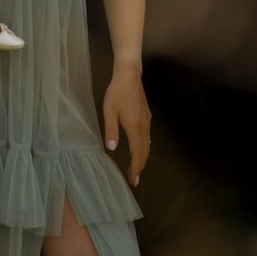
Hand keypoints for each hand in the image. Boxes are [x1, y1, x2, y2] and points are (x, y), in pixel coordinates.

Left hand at [102, 65, 150, 186]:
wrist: (129, 76)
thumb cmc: (117, 92)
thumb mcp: (109, 111)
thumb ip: (111, 130)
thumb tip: (112, 148)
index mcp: (134, 127)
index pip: (137, 153)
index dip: (136, 168)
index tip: (133, 179)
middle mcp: (144, 127)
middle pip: (145, 151)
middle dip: (140, 166)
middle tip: (135, 179)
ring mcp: (147, 121)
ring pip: (147, 145)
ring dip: (143, 157)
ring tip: (137, 167)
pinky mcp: (147, 116)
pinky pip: (147, 137)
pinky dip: (144, 147)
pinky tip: (141, 147)